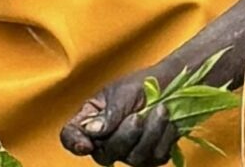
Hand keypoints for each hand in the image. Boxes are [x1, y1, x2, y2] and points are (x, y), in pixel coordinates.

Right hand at [63, 70, 180, 165]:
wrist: (173, 85)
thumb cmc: (142, 85)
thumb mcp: (122, 93)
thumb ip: (108, 113)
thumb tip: (92, 131)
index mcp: (90, 119)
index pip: (71, 136)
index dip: (74, 142)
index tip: (86, 144)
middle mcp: (105, 141)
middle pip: (104, 155)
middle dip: (125, 136)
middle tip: (137, 116)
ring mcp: (128, 152)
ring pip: (133, 158)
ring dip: (150, 133)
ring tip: (161, 110)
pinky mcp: (151, 157)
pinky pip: (155, 156)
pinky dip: (164, 136)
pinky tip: (167, 121)